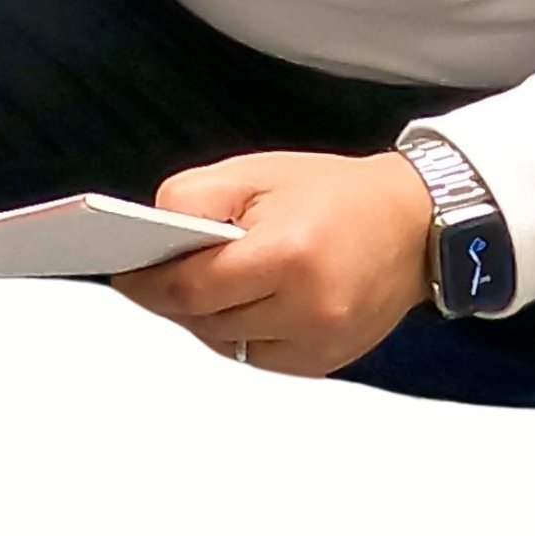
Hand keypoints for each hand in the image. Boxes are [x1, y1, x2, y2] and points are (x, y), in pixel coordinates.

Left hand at [109, 150, 435, 378]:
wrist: (414, 222)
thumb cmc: (331, 189)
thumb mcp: (260, 172)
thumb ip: (198, 197)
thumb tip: (151, 233)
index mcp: (288, 253)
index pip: (193, 287)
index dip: (148, 284)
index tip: (121, 273)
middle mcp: (304, 309)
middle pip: (205, 319)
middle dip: (172, 297)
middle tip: (151, 272)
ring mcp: (317, 344)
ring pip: (225, 343)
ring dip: (202, 316)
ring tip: (199, 282)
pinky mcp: (323, 364)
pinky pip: (255, 356)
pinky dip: (237, 332)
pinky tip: (242, 301)